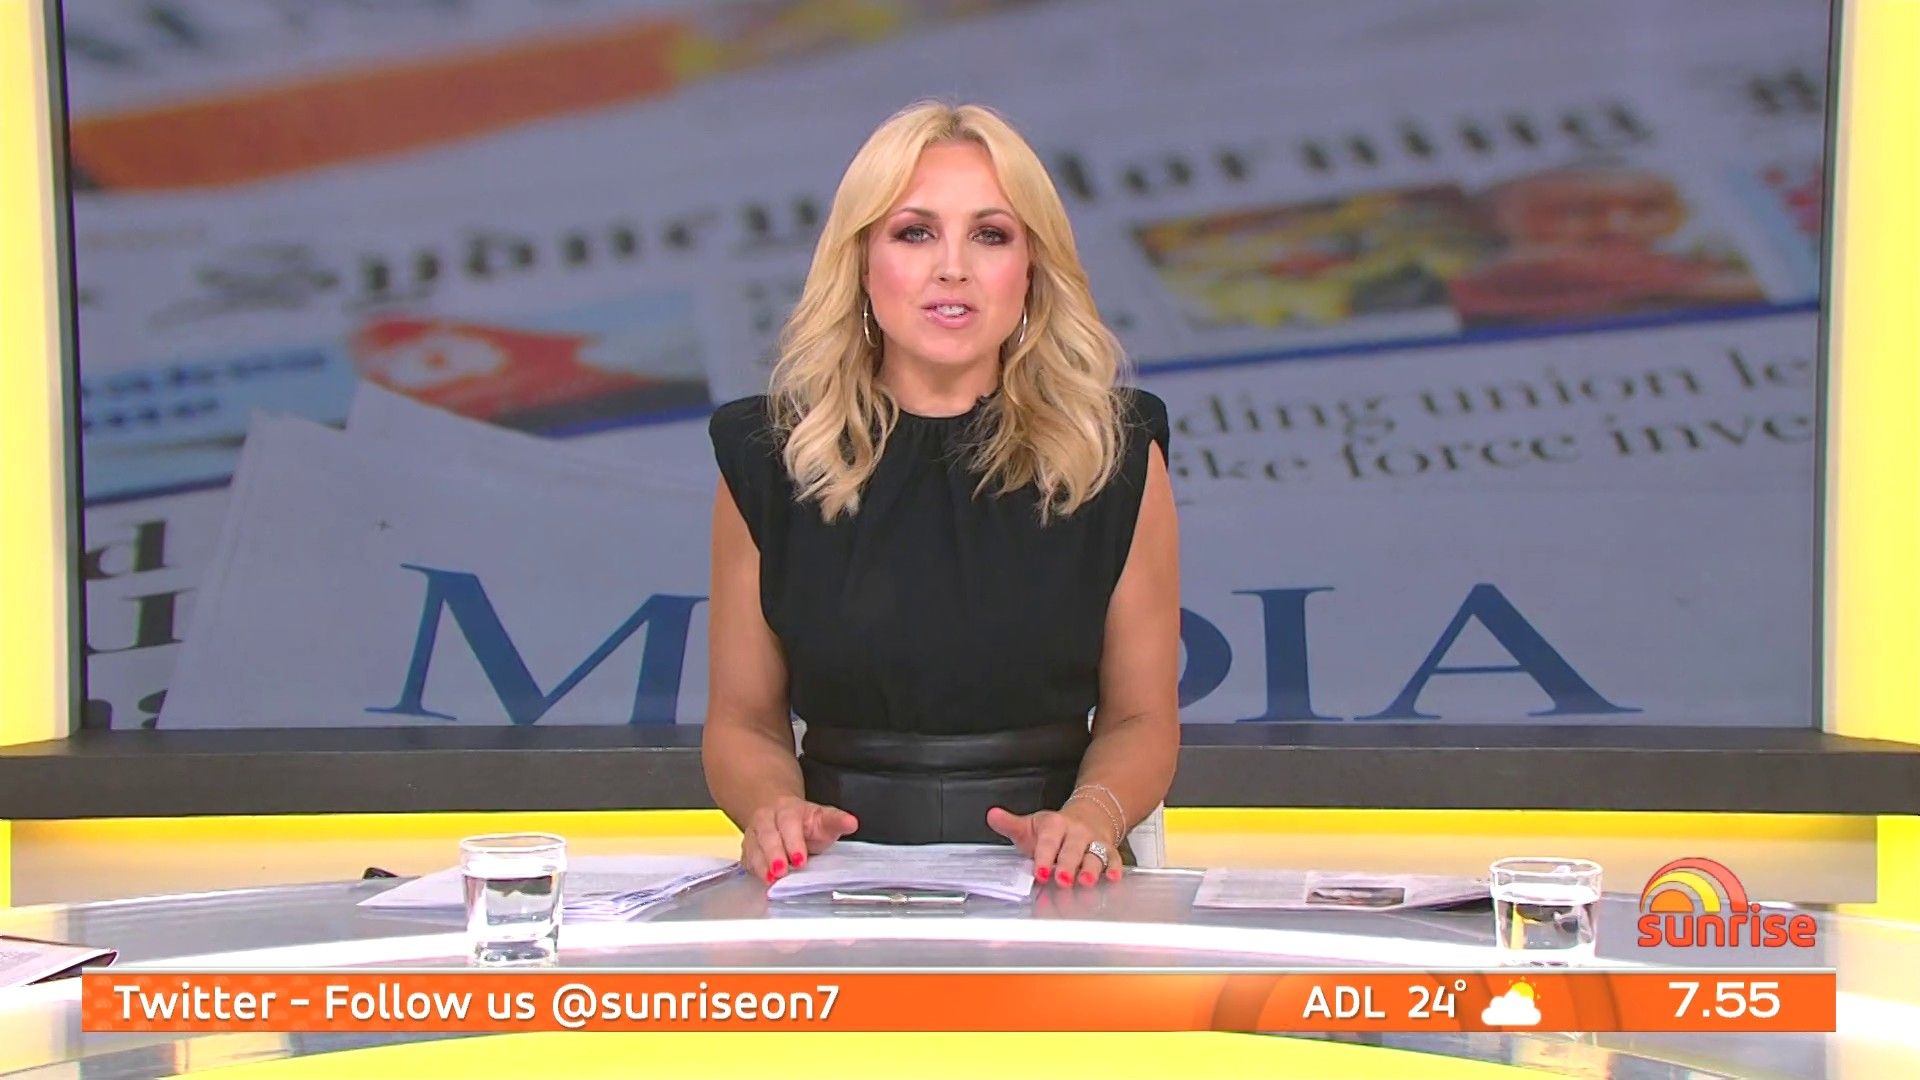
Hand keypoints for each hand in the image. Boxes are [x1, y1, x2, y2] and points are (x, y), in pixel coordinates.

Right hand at [741, 796, 857, 884]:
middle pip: (767, 834)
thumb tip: (852, 823)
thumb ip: (836, 821)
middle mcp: (767, 819)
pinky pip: (747, 858)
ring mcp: (754, 833)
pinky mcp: (748, 849)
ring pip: (753, 847)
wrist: (779, 814)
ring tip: (770, 879)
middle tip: (782, 872)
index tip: (800, 860)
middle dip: (774, 854)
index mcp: (788, 809)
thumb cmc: (805, 822)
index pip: (788, 823)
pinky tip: (762, 879)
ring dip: (761, 864)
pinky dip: (753, 870)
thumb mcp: (823, 819)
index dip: (793, 841)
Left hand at [986, 803, 1122, 888]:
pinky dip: (1114, 869)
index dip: (1044, 857)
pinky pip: (1114, 859)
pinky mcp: (1109, 851)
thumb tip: (992, 815)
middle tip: (1062, 881)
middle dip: (1068, 866)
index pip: (1048, 841)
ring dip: (1092, 869)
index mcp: (1055, 824)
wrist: (1087, 817)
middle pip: (1072, 850)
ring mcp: (1094, 842)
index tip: (1041, 872)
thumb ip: (1011, 825)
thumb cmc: (1055, 830)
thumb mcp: (1031, 826)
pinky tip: (1112, 879)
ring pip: (1095, 854)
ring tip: (1086, 882)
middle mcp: (1077, 832)